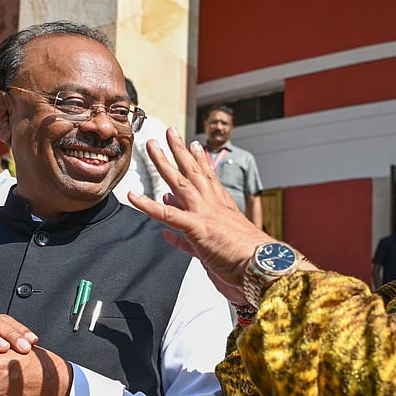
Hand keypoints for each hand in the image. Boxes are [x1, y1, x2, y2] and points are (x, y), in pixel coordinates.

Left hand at [129, 128, 274, 302]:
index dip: (200, 160)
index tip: (194, 145)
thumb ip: (185, 240)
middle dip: (179, 150)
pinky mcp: (196, 227)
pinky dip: (148, 205)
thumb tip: (166, 233)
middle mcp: (213, 204)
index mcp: (222, 207)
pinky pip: (167, 214)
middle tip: (171, 132)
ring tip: (152, 145)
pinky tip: (133, 196)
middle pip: (192, 171)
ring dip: (163, 161)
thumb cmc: (245, 257)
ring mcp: (204, 213)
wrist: (262, 264)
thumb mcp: (213, 246)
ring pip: (179, 182)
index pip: (209, 177)